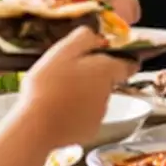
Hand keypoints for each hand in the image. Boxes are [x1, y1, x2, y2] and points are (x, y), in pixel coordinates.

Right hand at [16, 27, 137, 148]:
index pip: (128, 65)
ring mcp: (100, 114)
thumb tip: (95, 34)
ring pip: (96, 99)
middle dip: (93, 76)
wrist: (37, 125)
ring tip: (59, 93)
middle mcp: (108, 92)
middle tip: (69, 73)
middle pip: (107, 81)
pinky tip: (59, 110)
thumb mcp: (62, 51)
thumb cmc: (48, 84)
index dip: (120, 60)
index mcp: (105, 70)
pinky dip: (77, 113)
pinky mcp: (90, 131)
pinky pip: (87, 117)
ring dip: (84, 94)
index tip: (108, 58)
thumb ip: (83, 38)